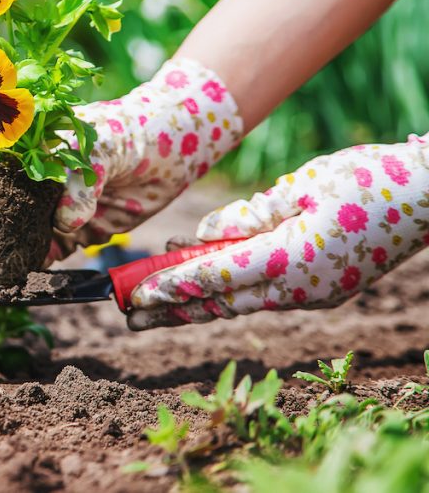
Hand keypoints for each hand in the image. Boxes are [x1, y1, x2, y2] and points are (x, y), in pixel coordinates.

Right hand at [0, 59, 242, 267]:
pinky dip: (10, 271)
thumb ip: (81, 179)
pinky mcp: (65, 236)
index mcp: (20, 145)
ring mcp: (41, 209)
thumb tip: (66, 222)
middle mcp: (23, 178)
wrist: (171, 151)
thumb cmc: (128, 130)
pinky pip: (32, 256)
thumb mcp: (101, 143)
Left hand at [126, 135, 428, 330]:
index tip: (131, 292)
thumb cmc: (368, 179)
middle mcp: (299, 288)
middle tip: (127, 315)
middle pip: (220, 302)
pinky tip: (207, 286)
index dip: (168, 285)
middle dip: (171, 309)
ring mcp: (315, 295)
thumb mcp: (301, 185)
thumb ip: (247, 216)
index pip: (213, 276)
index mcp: (290, 258)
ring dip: (198, 304)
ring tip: (154, 309)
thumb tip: (201, 235)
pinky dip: (232, 291)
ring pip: (242, 302)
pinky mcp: (324, 290)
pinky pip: (266, 294)